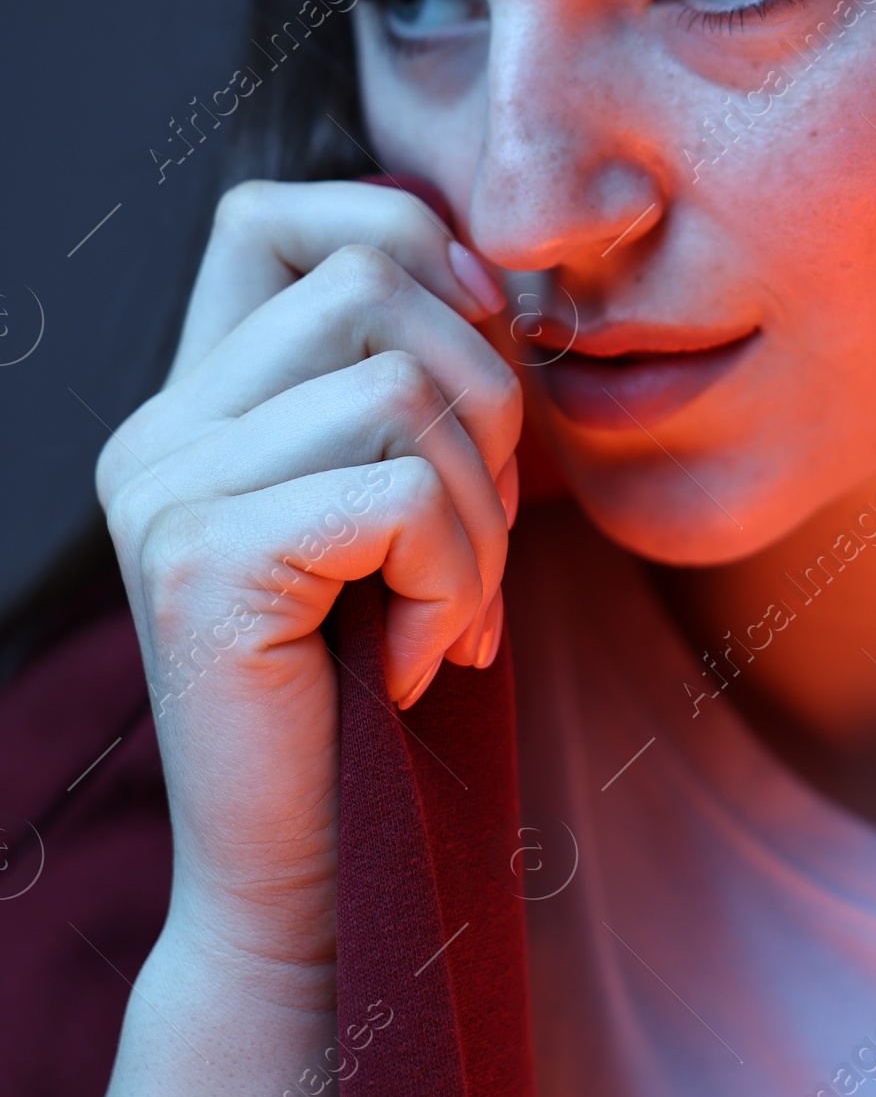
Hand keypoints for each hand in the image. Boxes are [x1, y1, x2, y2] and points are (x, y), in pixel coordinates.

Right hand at [97, 179, 520, 969]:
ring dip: (479, 512)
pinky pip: (399, 492)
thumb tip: (498, 282)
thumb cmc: (384, 689)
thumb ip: (412, 384)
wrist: (321, 882)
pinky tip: (416, 661)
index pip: (278, 214)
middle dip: (483, 400)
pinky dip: (453, 577)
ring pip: (400, 384)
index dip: (402, 238)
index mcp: (196, 402)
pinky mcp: (200, 563)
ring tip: (447, 614)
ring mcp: (165, 493)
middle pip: (371, 280)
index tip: (477, 345)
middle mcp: (156, 431)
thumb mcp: (403, 506)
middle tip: (476, 542)